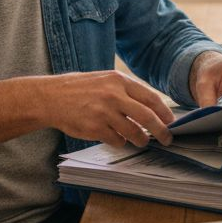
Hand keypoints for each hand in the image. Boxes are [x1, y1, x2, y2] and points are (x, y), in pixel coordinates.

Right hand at [41, 71, 174, 147]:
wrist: (50, 98)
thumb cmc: (79, 89)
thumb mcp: (104, 80)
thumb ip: (126, 91)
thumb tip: (151, 107)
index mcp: (118, 81)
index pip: (150, 98)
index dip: (164, 112)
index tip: (170, 121)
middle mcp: (113, 95)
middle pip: (148, 117)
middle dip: (161, 131)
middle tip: (167, 139)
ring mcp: (104, 113)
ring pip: (134, 132)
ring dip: (141, 140)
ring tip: (141, 141)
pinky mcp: (95, 128)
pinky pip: (117, 140)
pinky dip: (121, 142)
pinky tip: (117, 139)